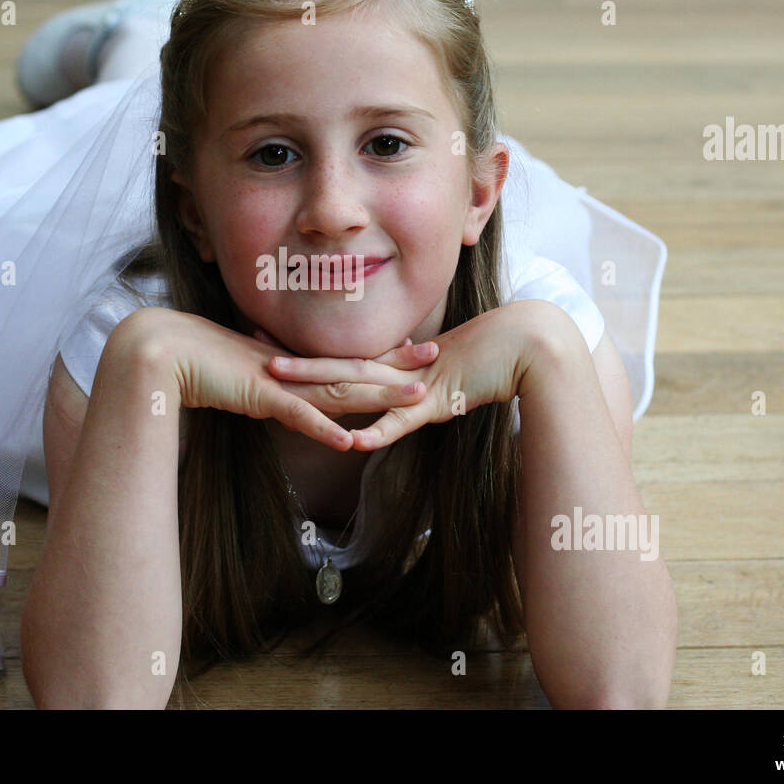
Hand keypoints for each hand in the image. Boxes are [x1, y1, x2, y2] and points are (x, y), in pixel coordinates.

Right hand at [122, 307, 430, 450]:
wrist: (160, 352)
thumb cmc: (194, 364)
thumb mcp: (240, 380)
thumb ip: (265, 392)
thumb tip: (280, 402)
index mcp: (290, 362)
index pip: (344, 359)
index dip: (381, 356)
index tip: (413, 350)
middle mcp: (291, 367)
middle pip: (353, 367)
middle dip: (396, 365)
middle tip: (436, 357)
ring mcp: (278, 380)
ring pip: (338, 387)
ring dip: (378, 394)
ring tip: (416, 399)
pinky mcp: (258, 395)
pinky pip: (298, 415)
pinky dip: (324, 427)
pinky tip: (352, 439)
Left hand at [264, 301, 550, 450]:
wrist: (532, 343)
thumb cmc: (496, 354)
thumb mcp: (451, 372)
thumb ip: (427, 385)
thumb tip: (412, 394)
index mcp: (401, 363)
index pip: (345, 358)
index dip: (309, 355)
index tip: (271, 345)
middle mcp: (400, 371)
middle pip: (337, 366)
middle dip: (295, 363)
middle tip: (252, 353)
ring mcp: (416, 386)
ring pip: (356, 386)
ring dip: (316, 386)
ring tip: (277, 384)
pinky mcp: (440, 402)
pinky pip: (404, 421)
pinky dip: (379, 432)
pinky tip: (351, 440)